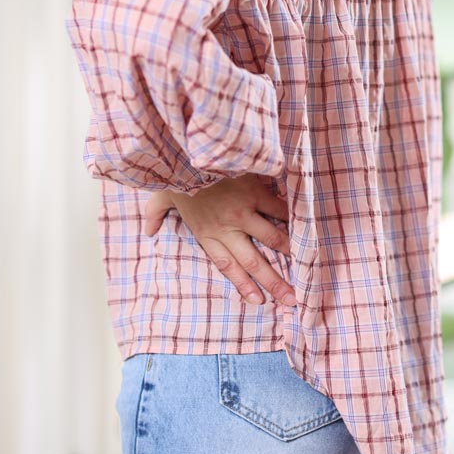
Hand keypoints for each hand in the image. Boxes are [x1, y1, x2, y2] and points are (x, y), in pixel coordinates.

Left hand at [143, 175, 296, 307]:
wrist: (189, 151)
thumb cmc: (175, 172)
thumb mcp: (160, 197)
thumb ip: (155, 216)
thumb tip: (148, 231)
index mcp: (206, 232)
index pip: (228, 266)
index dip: (244, 285)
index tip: (259, 302)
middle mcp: (227, 227)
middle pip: (253, 262)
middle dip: (273, 282)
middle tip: (290, 299)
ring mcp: (243, 210)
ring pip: (272, 239)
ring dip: (289, 254)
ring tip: (305, 269)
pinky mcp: (255, 192)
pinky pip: (278, 209)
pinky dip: (291, 220)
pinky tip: (306, 231)